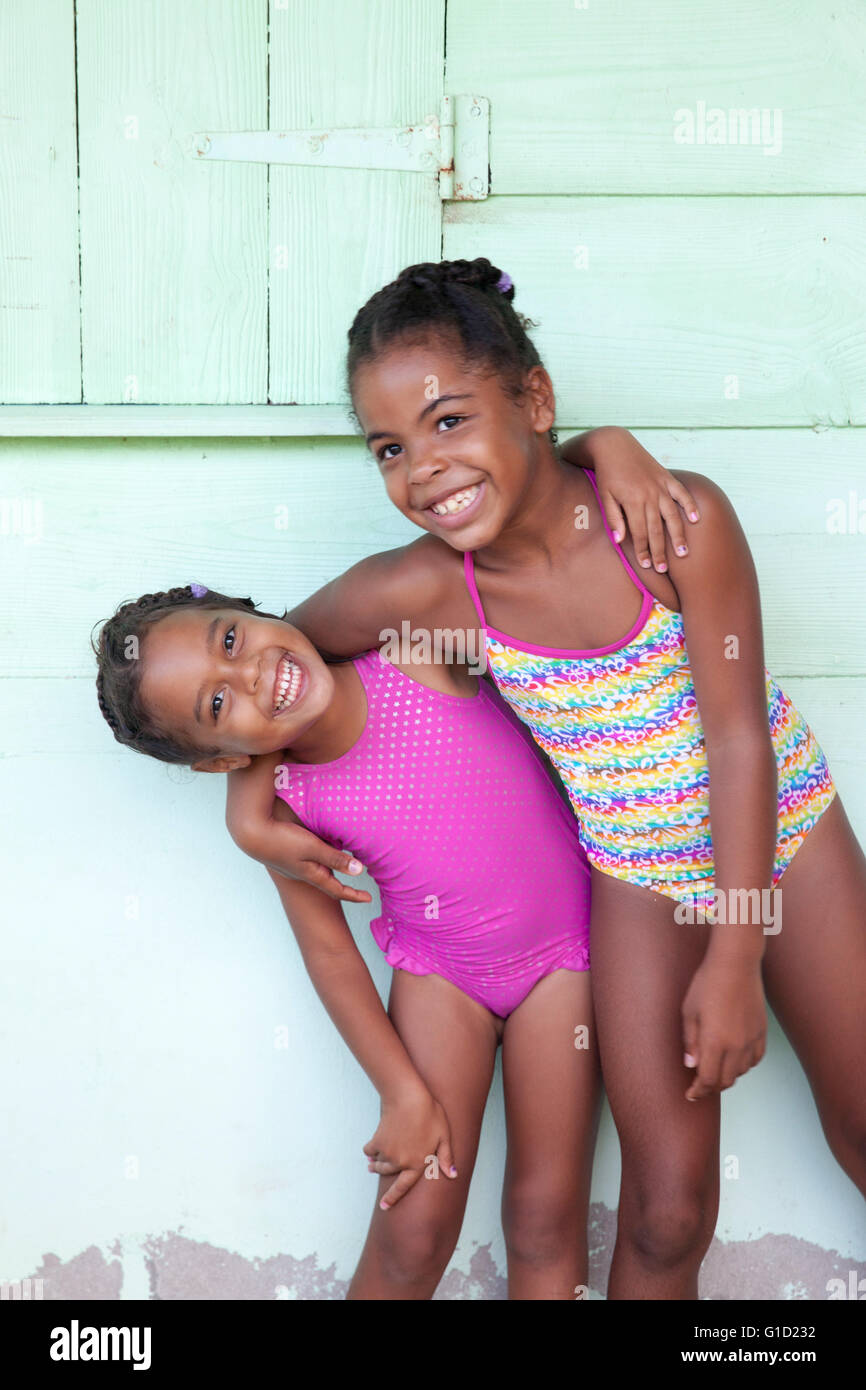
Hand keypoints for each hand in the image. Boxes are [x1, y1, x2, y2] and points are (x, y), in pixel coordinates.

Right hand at [257, 823, 372, 904]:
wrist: (251, 834)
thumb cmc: (283, 840)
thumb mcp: (313, 848)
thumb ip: (335, 858)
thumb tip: (360, 871)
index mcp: (311, 874)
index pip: (337, 890)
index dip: (354, 895)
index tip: (368, 899)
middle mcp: (303, 873)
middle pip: (327, 882)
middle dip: (343, 886)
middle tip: (357, 889)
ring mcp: (293, 866)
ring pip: (317, 871)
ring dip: (331, 870)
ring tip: (342, 865)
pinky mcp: (286, 855)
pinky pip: (308, 862)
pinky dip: (320, 860)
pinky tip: (319, 851)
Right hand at [363, 1087, 457, 1209]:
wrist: (408, 1097)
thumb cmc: (430, 1113)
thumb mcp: (444, 1135)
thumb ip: (446, 1157)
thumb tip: (454, 1175)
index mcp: (418, 1164)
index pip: (403, 1187)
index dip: (393, 1198)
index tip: (384, 1207)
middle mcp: (401, 1162)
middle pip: (387, 1173)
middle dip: (381, 1171)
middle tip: (376, 1168)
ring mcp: (387, 1153)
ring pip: (378, 1163)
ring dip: (376, 1162)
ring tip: (375, 1159)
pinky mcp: (377, 1142)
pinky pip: (369, 1150)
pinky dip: (370, 1149)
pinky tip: (375, 1143)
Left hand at [578, 427, 700, 570]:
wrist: (615, 445)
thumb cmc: (607, 474)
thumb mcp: (604, 496)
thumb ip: (613, 518)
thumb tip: (620, 541)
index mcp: (632, 502)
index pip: (639, 533)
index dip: (643, 550)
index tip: (646, 565)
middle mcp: (649, 495)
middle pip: (656, 529)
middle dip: (660, 551)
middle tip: (663, 568)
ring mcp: (660, 486)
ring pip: (672, 515)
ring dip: (678, 535)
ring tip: (683, 552)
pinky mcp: (667, 477)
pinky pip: (681, 493)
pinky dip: (690, 505)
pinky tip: (696, 519)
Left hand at [681, 958, 766, 1100]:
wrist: (736, 964)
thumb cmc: (707, 984)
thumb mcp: (689, 1011)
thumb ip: (689, 1041)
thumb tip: (691, 1065)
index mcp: (715, 1042)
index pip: (708, 1079)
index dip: (698, 1091)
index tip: (690, 1094)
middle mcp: (736, 1045)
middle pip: (726, 1080)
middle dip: (711, 1087)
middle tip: (700, 1085)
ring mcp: (752, 1039)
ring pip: (741, 1072)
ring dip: (728, 1077)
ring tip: (716, 1071)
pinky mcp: (762, 1031)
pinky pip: (755, 1059)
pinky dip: (744, 1065)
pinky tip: (735, 1060)